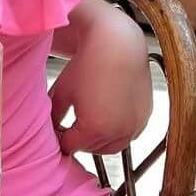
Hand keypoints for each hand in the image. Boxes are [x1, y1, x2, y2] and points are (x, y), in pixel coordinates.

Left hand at [48, 11, 151, 157]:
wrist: (118, 46)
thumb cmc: (87, 66)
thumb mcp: (62, 92)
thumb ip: (53, 118)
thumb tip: (50, 132)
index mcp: (94, 128)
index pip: (70, 147)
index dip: (61, 138)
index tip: (57, 130)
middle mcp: (117, 132)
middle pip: (90, 148)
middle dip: (79, 139)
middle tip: (71, 126)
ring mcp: (134, 126)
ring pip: (111, 146)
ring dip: (98, 139)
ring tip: (88, 121)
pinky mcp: (144, 117)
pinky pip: (128, 135)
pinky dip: (116, 132)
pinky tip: (107, 116)